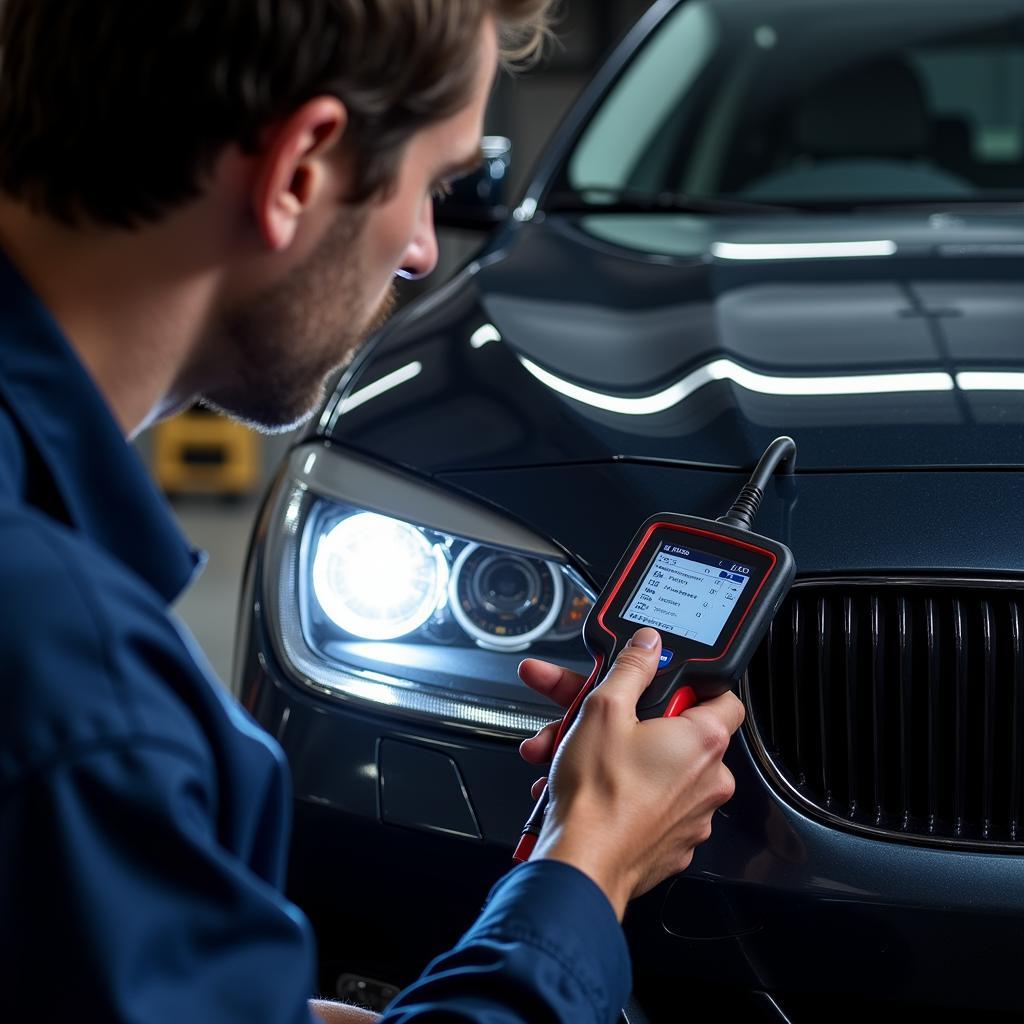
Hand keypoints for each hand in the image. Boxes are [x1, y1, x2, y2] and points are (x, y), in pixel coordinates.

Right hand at [517, 628, 743, 919]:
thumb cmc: (597, 796)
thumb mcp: (605, 708)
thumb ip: (632, 668)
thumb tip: (649, 645)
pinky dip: (613, 789)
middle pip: (670, 732)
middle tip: (583, 714)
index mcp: (704, 740)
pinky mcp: (668, 842)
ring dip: (606, 754)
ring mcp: (691, 816)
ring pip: (650, 768)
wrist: (581, 865)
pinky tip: (574, 783)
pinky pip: (644, 803)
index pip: (722, 695)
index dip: (687, 683)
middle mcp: (709, 781)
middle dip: (620, 718)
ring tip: (560, 751)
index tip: (656, 683)